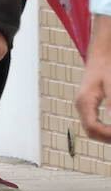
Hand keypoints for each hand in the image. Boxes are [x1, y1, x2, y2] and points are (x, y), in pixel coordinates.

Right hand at [75, 17, 110, 142]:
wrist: (102, 53)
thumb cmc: (108, 66)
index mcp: (84, 101)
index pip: (93, 128)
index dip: (109, 136)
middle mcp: (81, 105)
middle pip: (92, 132)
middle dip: (109, 137)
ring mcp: (84, 106)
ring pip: (94, 129)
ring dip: (108, 134)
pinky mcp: (90, 105)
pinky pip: (96, 123)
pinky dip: (108, 128)